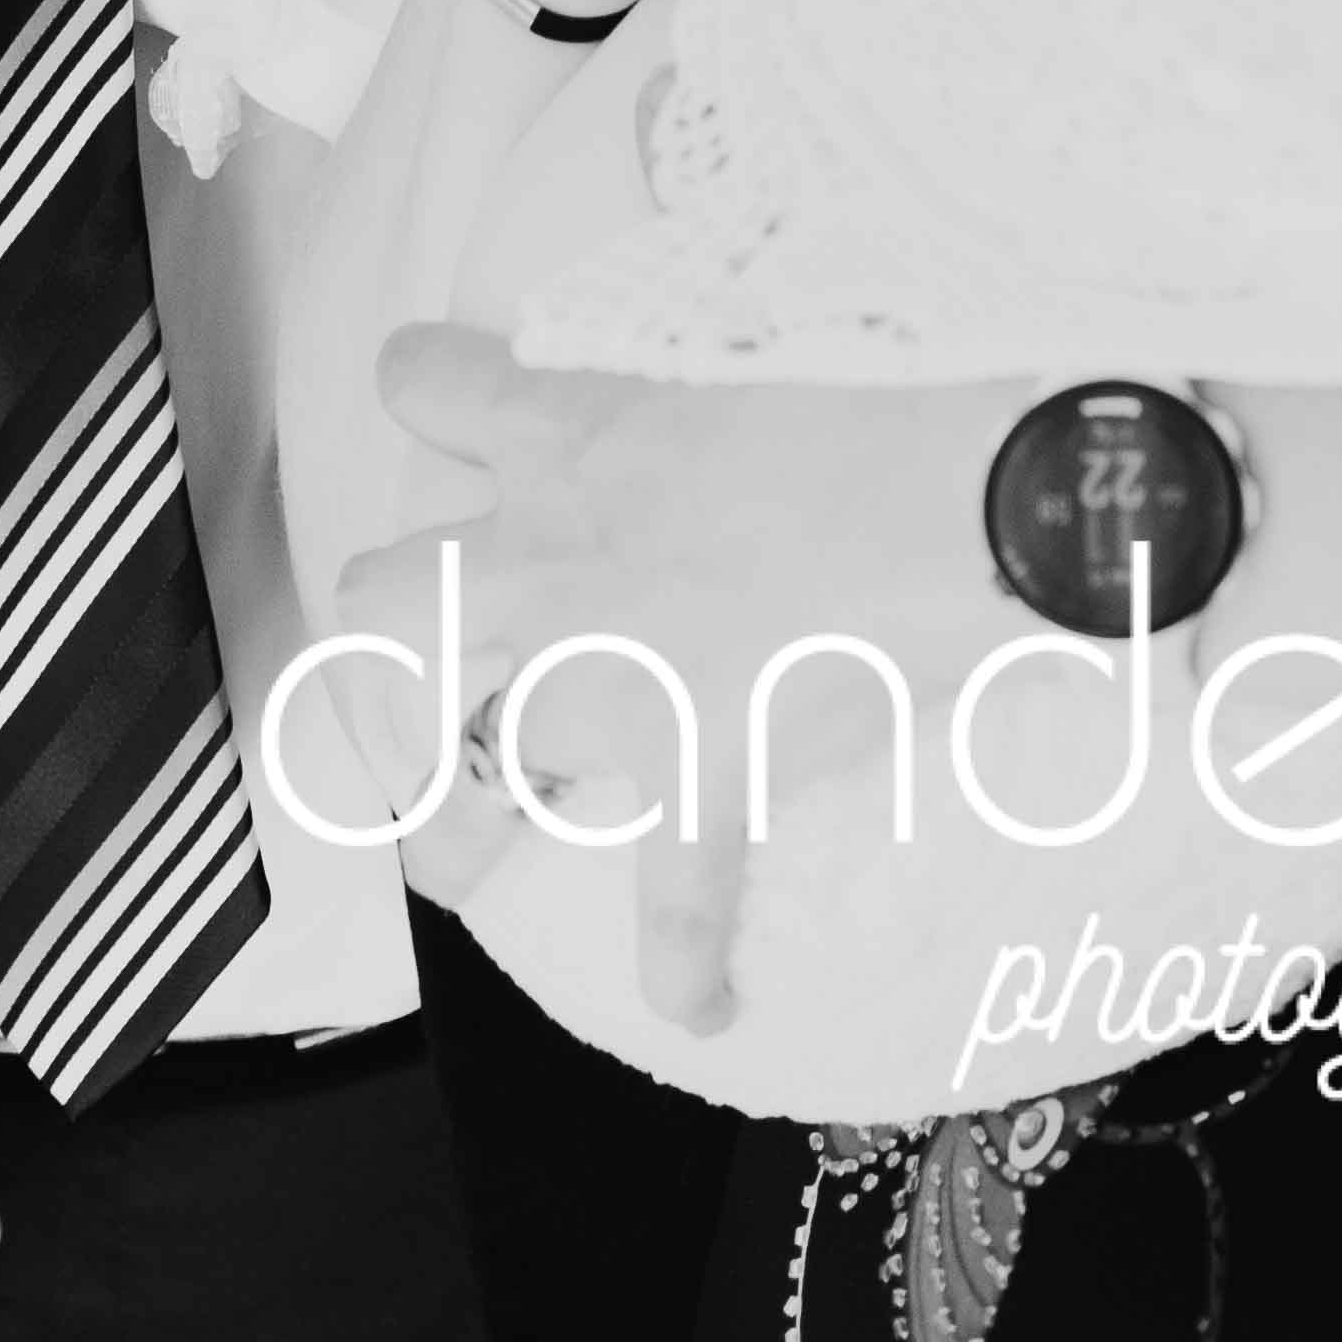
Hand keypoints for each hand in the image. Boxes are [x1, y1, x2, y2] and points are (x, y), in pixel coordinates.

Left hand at [328, 330, 1024, 1035]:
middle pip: (388, 595)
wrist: (954, 488)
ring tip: (473, 852)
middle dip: (400, 618)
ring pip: (478, 762)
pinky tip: (702, 1002)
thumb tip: (763, 378)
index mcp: (569, 428)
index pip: (427, 385)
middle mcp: (551, 560)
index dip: (430, 390)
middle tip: (446, 633)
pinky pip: (675, 912)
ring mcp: (608, 683)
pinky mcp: (696, 779)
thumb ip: (711, 372)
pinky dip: (688, 966)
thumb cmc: (880, 380)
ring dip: (473, 809)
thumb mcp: (764, 340)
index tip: (449, 404)